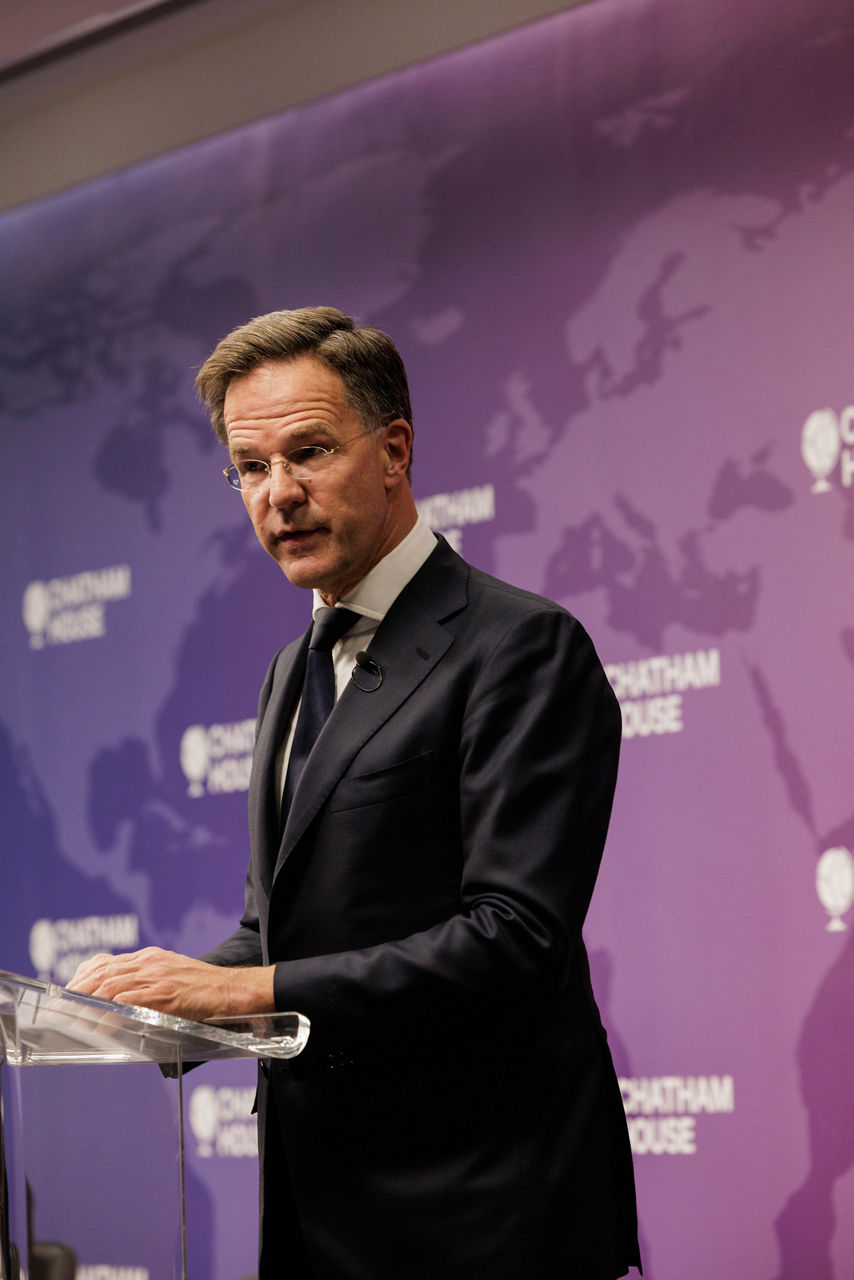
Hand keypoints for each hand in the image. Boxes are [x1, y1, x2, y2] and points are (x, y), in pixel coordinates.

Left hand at [67, 947, 274, 1020]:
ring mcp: (157, 977)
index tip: (65, 993)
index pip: (106, 962)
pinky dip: (109, 1013)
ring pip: (110, 986)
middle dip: (75, 991)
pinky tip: (96, 1023)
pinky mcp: (165, 995)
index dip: (81, 978)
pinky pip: (130, 1002)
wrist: (235, 990)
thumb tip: (120, 1007)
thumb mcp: (173, 977)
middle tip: (58, 1009)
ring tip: (69, 1019)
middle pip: (102, 973)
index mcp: (150, 958)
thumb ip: (148, 986)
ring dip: (85, 1004)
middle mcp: (149, 963)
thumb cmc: (206, 990)